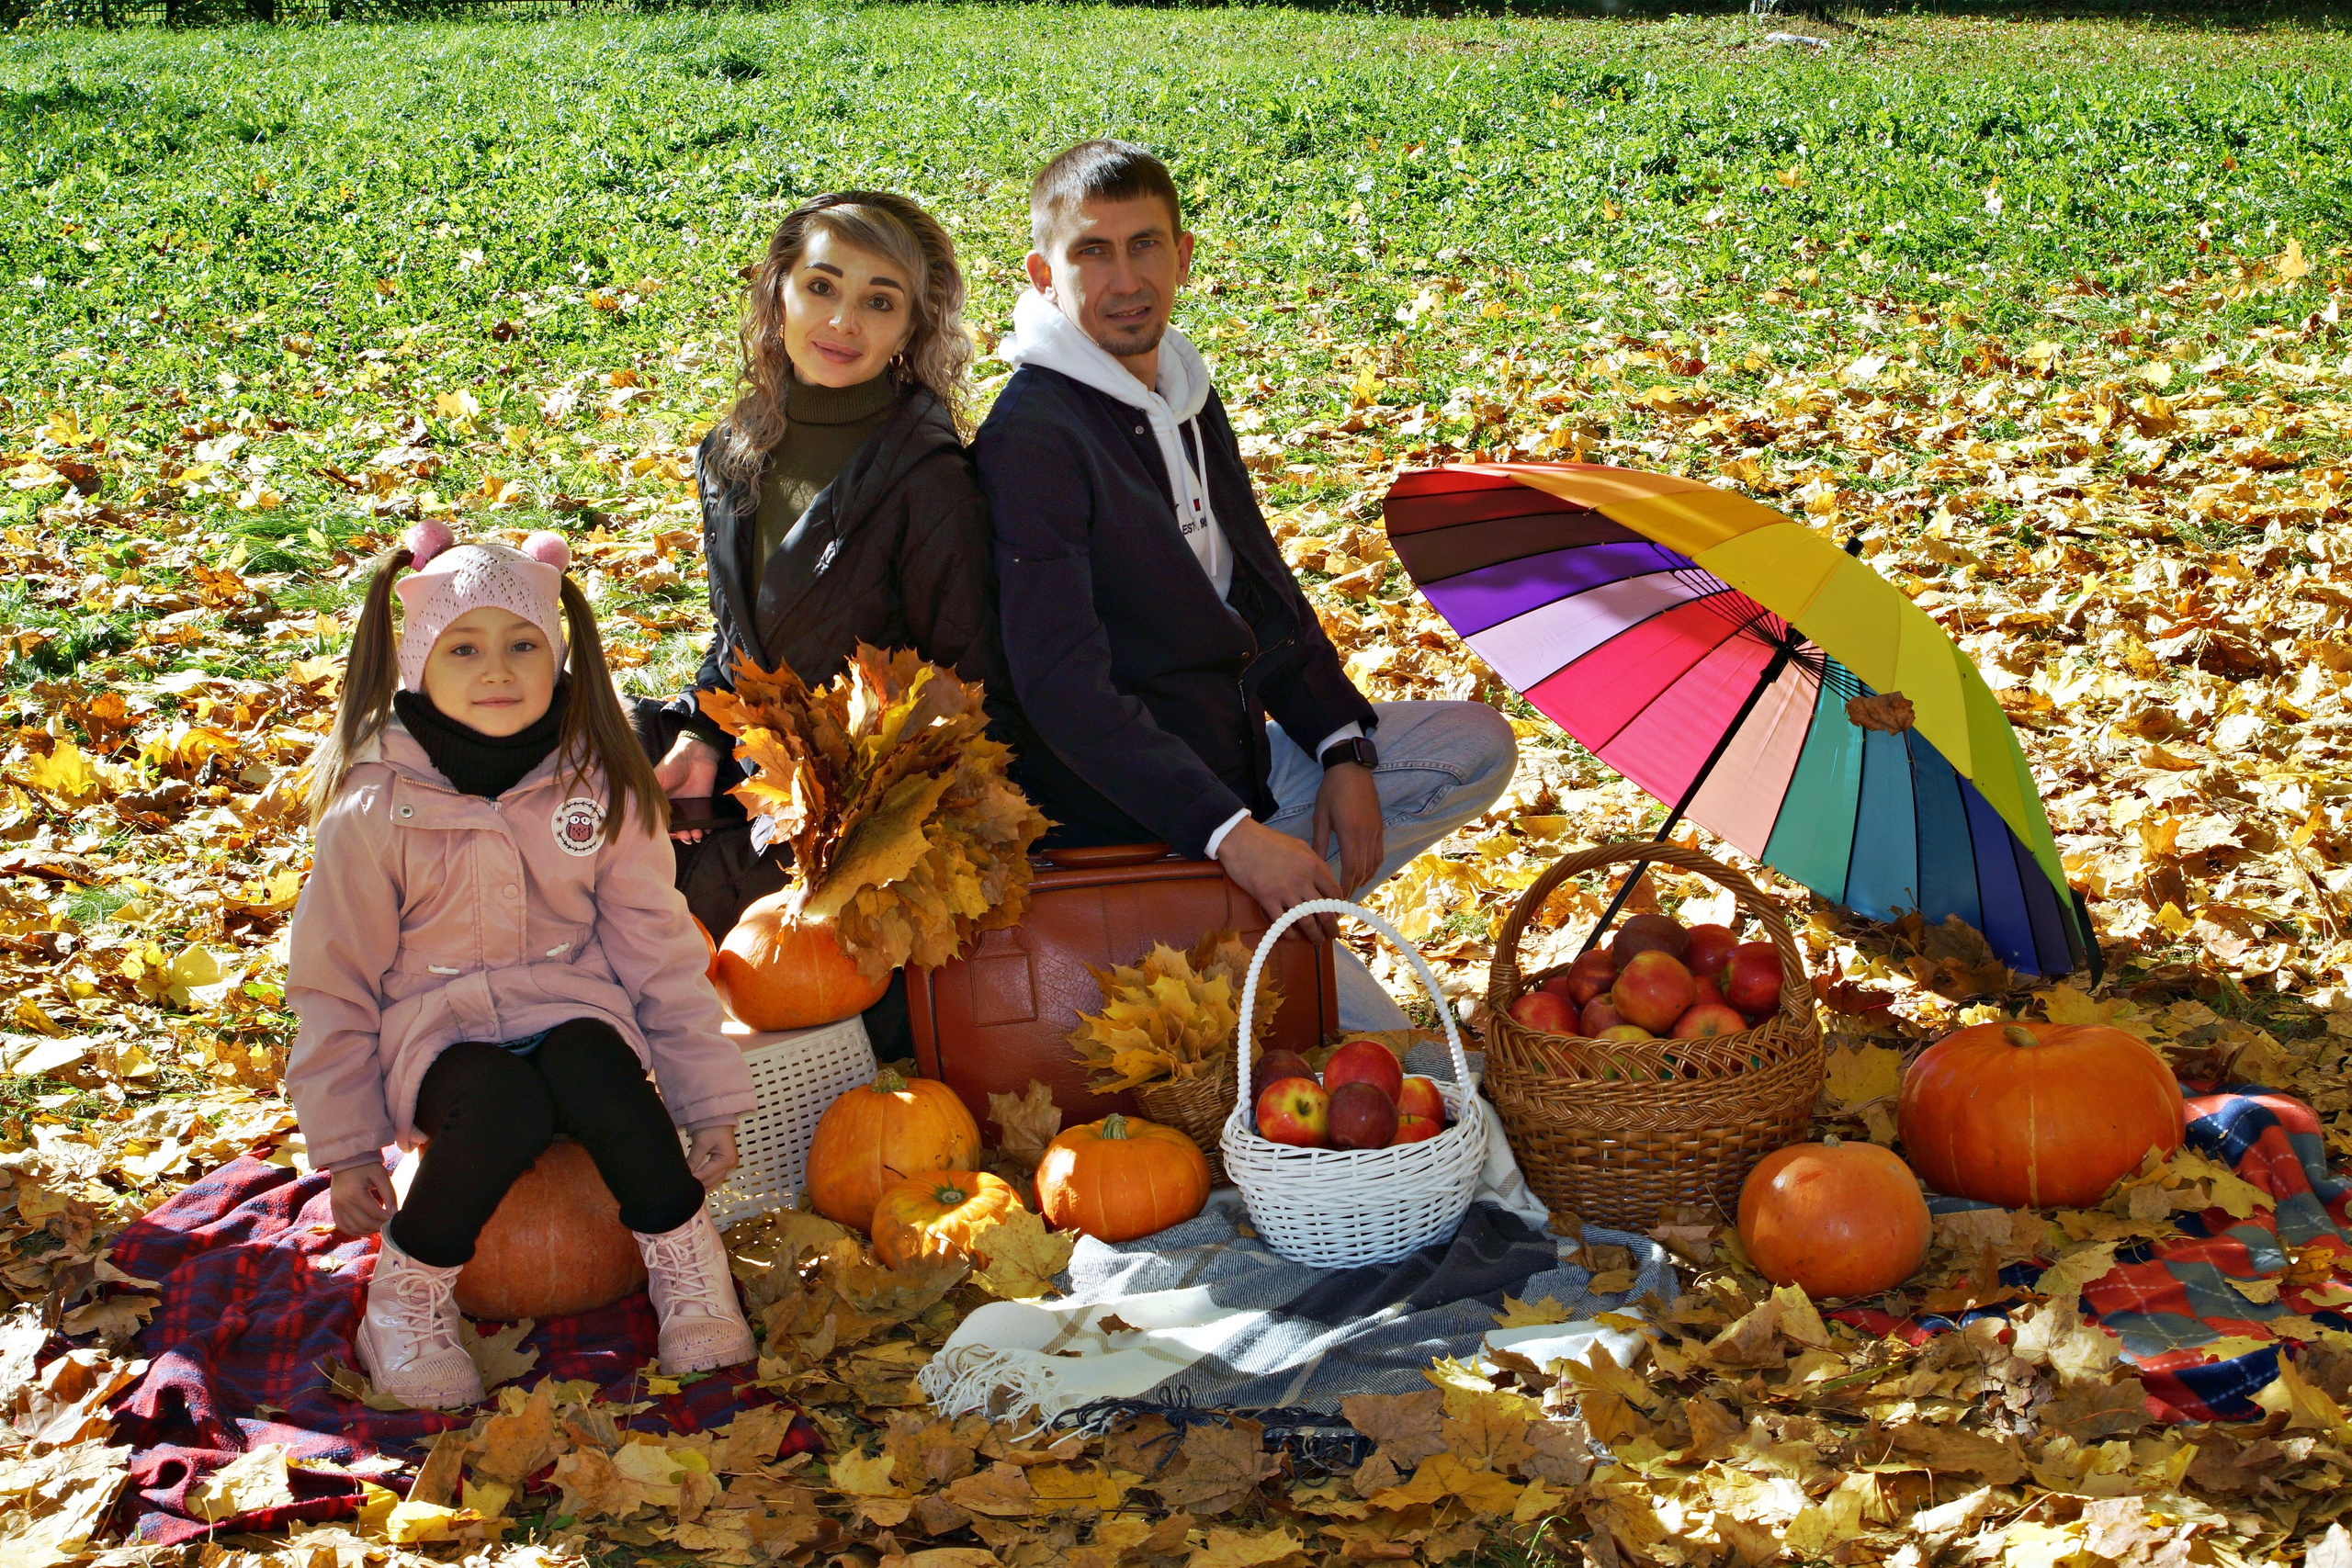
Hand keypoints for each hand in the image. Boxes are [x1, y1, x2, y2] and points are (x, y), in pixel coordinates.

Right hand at [331, 1165, 394, 1235]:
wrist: (346, 1159)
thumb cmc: (366, 1165)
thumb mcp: (381, 1175)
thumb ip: (389, 1194)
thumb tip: (394, 1213)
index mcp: (354, 1193)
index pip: (374, 1213)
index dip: (386, 1218)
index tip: (395, 1218)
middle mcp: (342, 1202)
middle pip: (363, 1223)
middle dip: (379, 1226)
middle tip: (389, 1224)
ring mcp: (335, 1207)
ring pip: (353, 1229)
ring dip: (368, 1231)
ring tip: (379, 1226)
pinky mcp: (333, 1209)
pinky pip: (342, 1227)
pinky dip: (355, 1231)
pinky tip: (366, 1228)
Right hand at [655, 735, 723, 843]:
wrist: (696, 754)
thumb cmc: (673, 764)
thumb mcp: (656, 779)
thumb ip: (648, 795)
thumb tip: (638, 813)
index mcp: (661, 803)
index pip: (661, 822)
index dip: (663, 831)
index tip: (665, 836)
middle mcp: (675, 808)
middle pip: (677, 828)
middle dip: (680, 835)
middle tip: (683, 836)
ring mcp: (690, 807)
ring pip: (691, 827)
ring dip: (693, 834)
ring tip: (694, 834)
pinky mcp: (704, 804)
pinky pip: (705, 819)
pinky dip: (707, 826)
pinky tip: (705, 829)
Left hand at [686, 1126, 738, 1190]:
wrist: (718, 1118)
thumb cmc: (712, 1126)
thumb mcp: (701, 1143)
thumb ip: (693, 1160)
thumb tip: (684, 1173)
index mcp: (726, 1159)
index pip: (706, 1174)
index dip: (693, 1178)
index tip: (682, 1181)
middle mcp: (731, 1164)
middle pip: (711, 1181)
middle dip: (697, 1184)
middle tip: (683, 1185)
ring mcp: (729, 1165)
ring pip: (714, 1182)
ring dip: (702, 1185)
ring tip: (689, 1187)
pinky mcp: (725, 1164)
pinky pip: (716, 1178)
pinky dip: (706, 1182)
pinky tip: (697, 1184)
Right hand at [1214, 816, 1341, 941]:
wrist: (1241, 839)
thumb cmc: (1270, 841)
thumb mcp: (1300, 846)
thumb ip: (1315, 863)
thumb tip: (1326, 881)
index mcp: (1314, 865)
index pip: (1335, 893)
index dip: (1338, 907)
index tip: (1336, 914)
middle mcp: (1303, 880)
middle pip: (1325, 912)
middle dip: (1332, 928)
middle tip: (1333, 935)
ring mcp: (1284, 891)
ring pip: (1306, 922)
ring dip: (1314, 935)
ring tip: (1317, 940)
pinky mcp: (1267, 899)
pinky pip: (1283, 924)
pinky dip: (1290, 934)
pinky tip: (1293, 936)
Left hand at [1310, 762, 1383, 897]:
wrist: (1351, 769)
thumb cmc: (1332, 790)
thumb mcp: (1320, 815)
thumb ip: (1319, 840)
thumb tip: (1315, 863)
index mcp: (1350, 831)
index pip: (1351, 867)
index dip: (1346, 885)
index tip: (1338, 897)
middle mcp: (1366, 834)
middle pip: (1363, 870)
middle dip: (1353, 888)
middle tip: (1342, 901)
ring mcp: (1375, 831)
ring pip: (1373, 864)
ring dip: (1363, 880)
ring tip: (1351, 891)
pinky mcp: (1379, 828)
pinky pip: (1379, 853)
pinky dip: (1373, 867)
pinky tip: (1364, 874)